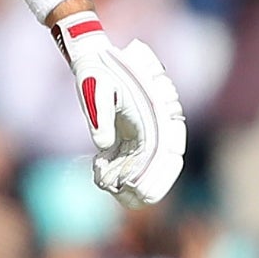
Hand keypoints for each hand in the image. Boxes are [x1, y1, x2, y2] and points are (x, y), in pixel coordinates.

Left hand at [52, 14, 186, 207]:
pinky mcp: (128, 133)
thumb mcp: (96, 89)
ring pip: (144, 164)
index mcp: (154, 112)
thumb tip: (103, 144)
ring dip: (129, 179)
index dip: (157, 174)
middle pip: (161, 161)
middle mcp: (155, 123)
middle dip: (148, 183)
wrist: (94, 58)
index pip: (164, 150)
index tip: (143, 191)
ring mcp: (143, 129)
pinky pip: (128, 159)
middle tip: (132, 199)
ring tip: (109, 187)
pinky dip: (116, 170)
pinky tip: (99, 175)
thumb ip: (100, 116)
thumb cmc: (97, 71)